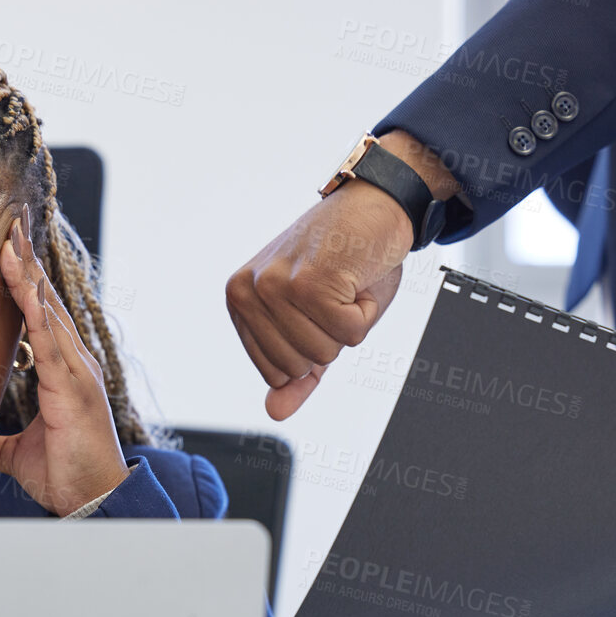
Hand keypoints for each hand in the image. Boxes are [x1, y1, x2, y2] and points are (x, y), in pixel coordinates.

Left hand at [0, 215, 130, 515]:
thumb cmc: (64, 474)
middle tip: (9, 222)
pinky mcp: (71, 384)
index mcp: (61, 371)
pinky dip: (32, 303)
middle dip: (26, 261)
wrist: (93, 501)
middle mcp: (72, 361)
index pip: (39, 315)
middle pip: (45, 300)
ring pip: (47, 308)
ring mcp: (75, 369)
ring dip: (27, 272)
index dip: (23, 282)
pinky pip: (48, 335)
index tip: (6, 249)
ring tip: (9, 236)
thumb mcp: (14, 454)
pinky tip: (19, 278)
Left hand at [226, 130, 457, 419]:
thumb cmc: (346, 261)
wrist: (375, 205)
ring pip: (323, 353)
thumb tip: (274, 411)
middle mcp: (248, 292)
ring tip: (343, 284)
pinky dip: (365, 312)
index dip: (311, 349)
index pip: (275, 373)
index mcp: (240, 301)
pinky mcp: (309, 283)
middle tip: (334, 293)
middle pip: (298, 367)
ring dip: (349, 323)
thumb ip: (295, 370)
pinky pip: (348, 335)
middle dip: (331, 338)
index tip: (318, 307)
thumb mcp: (316, 321)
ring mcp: (275, 287)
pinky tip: (355, 277)